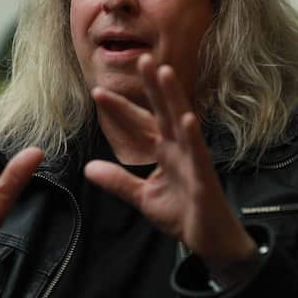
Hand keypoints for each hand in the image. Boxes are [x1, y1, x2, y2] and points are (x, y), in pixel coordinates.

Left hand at [84, 55, 253, 272]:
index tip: (97, 92)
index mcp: (165, 151)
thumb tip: (88, 168)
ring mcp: (193, 159)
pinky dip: (193, 135)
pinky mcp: (204, 176)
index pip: (140, 124)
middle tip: (141, 58)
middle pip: (163, 111)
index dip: (120, 109)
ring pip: (182, 122)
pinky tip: (186, 118)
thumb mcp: (142, 197)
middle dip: (152, 85)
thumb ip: (118, 181)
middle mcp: (179, 148)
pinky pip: (198, 153)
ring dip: (173, 97)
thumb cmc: (183, 214)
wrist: (209, 240)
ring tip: (164, 73)